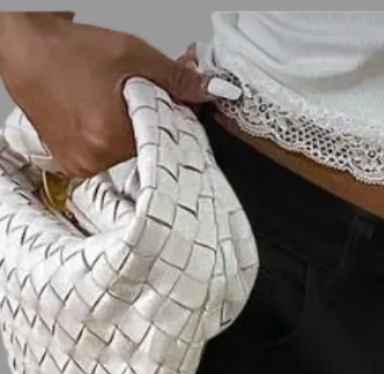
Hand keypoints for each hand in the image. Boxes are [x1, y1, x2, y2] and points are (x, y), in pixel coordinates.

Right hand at [0, 15, 230, 176]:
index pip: (164, 142)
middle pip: (144, 147)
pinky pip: (102, 156)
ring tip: (109, 102)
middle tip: (134, 95)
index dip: (171, 121)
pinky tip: (96, 114)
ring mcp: (80, 164)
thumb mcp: (133, 55)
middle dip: (148, 122)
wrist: (28, 51)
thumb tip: (209, 91)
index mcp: (109, 137)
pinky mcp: (70, 164)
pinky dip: (106, 138)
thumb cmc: (69, 51)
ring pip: (124, 152)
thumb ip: (175, 79)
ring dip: (127, 131)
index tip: (174, 108)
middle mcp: (94, 157)